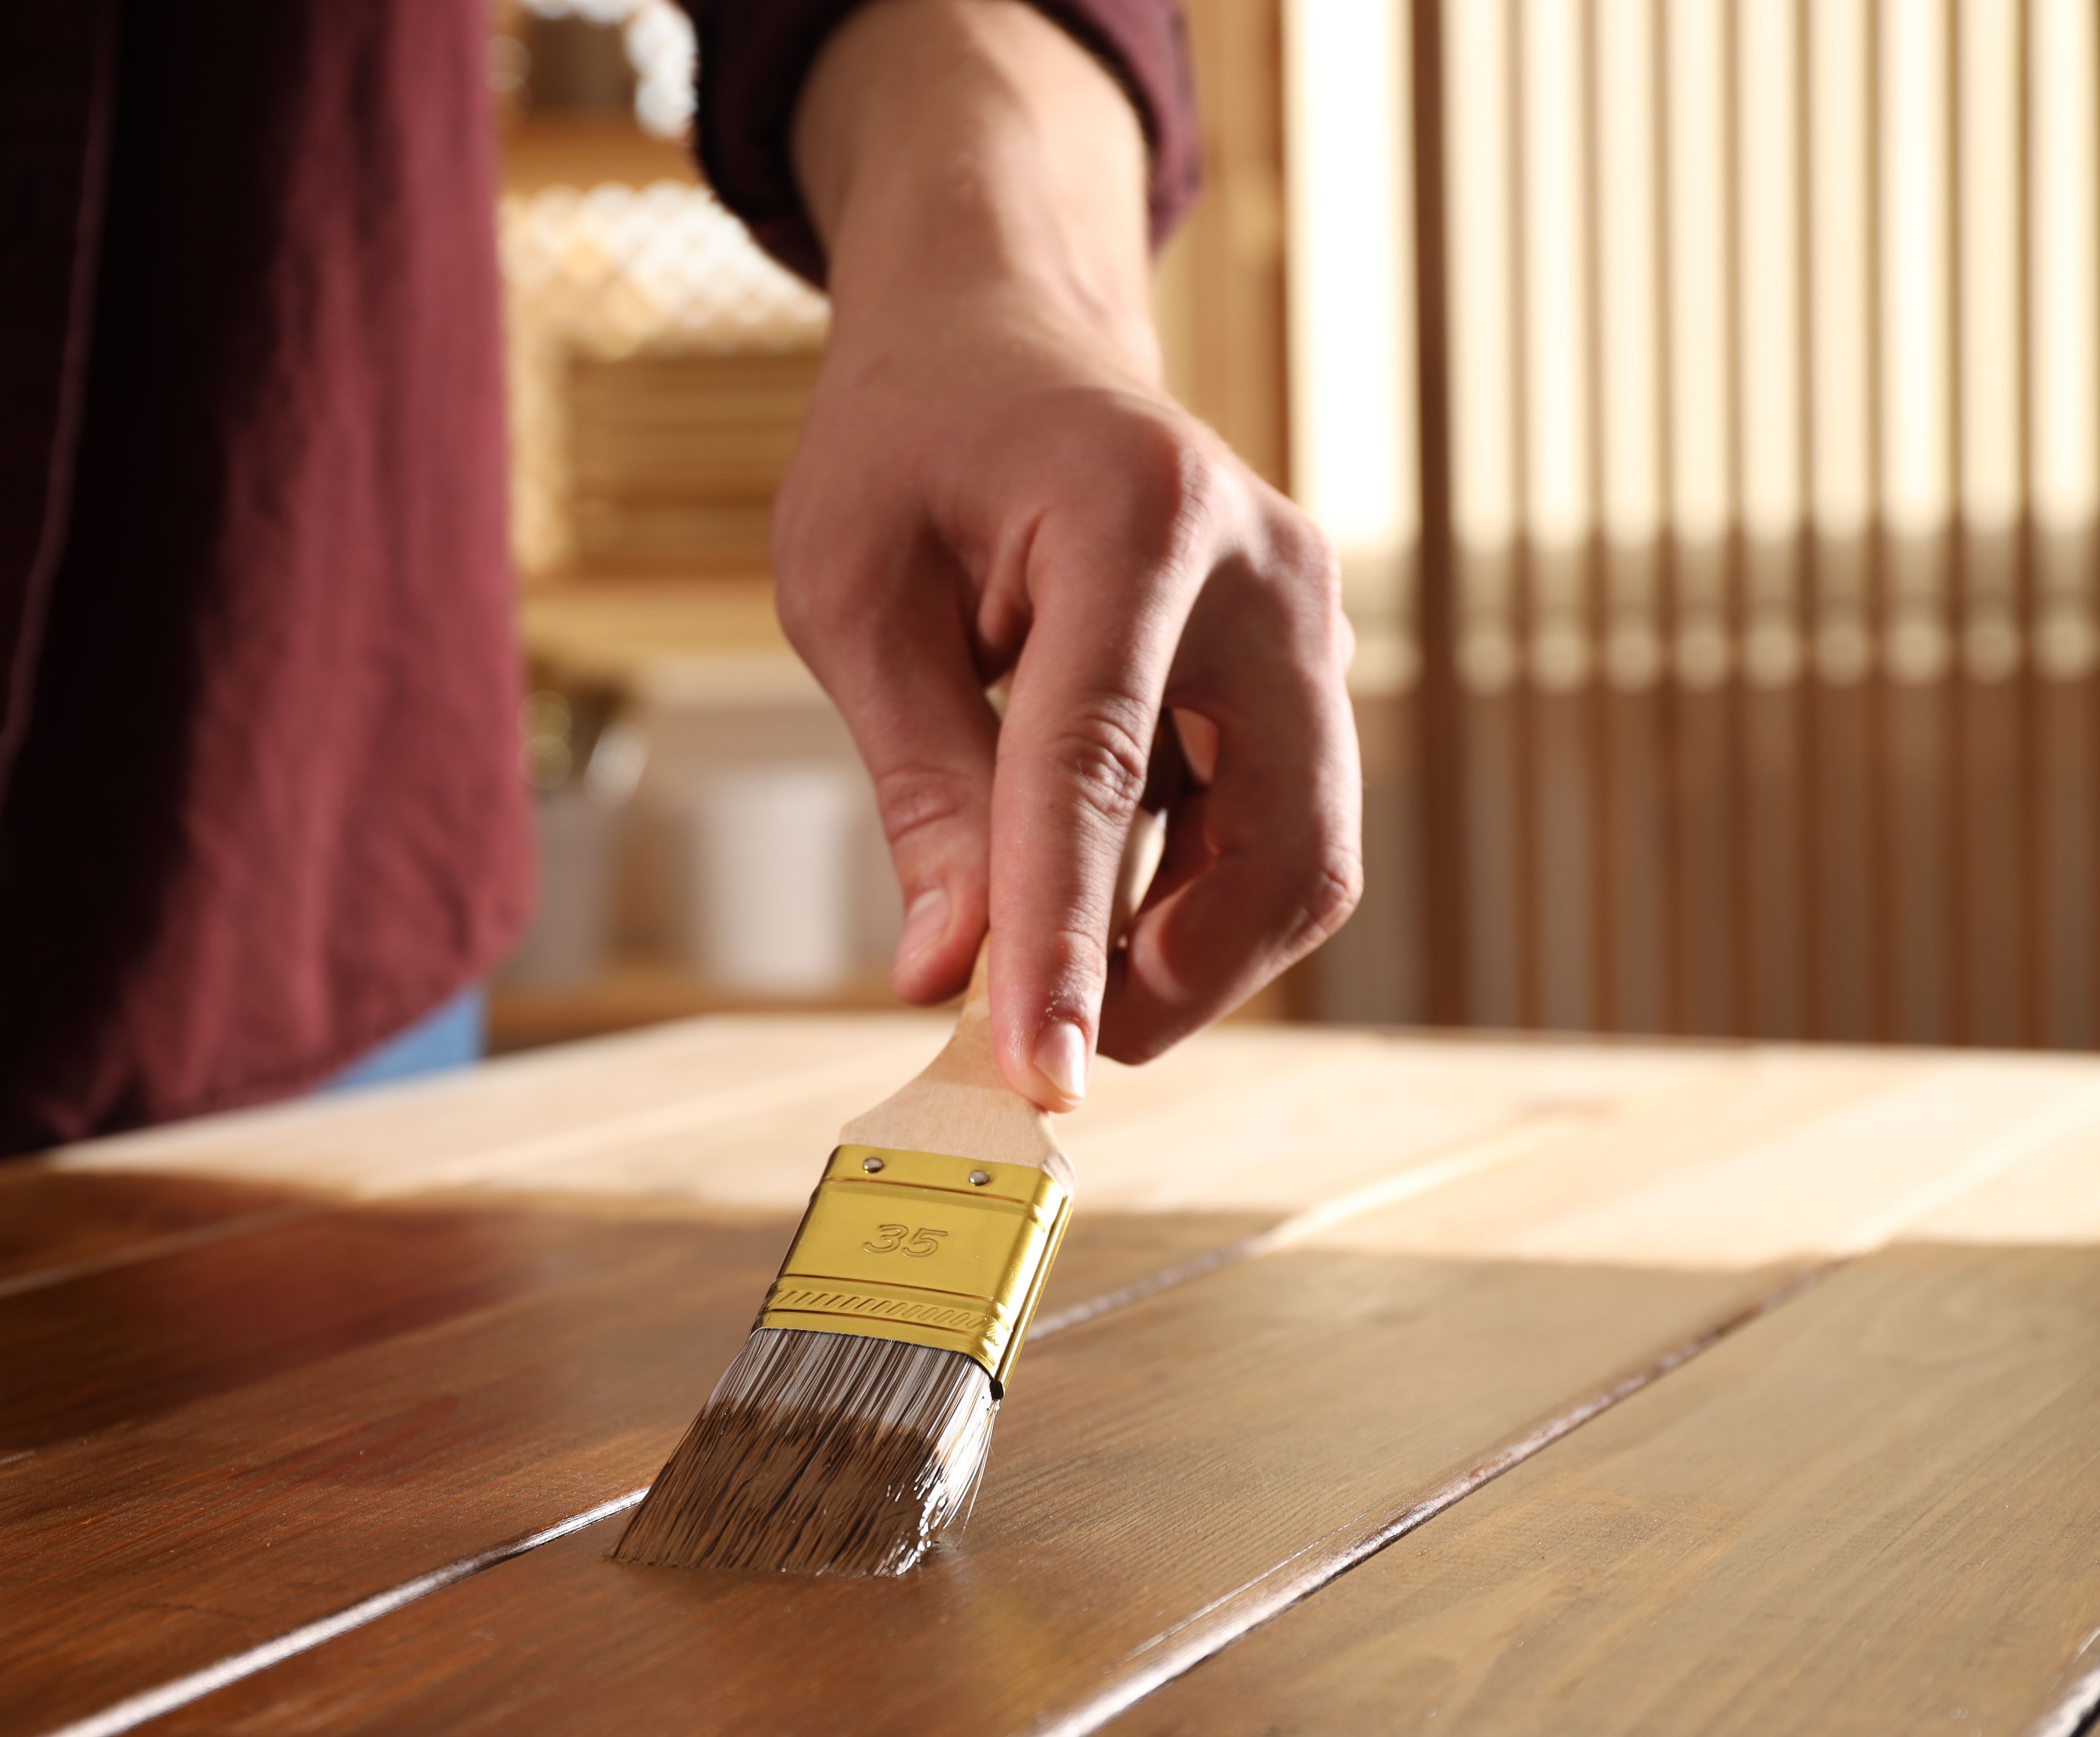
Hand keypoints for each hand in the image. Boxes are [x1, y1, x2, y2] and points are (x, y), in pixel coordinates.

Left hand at [780, 0, 1362, 1109]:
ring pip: (1302, 859)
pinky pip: (1281, 830)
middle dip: (1171, 977)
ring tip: (1063, 983)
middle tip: (1047, 1049)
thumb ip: (918, 782)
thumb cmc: (908, 445)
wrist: (1001, 344)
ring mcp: (1306, 620)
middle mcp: (1265, 567)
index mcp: (1136, 511)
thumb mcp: (853, 594)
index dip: (1066, 932)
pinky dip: (1197, 902)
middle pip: (1271, 839)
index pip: (1098, 763)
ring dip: (1192, 955)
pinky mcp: (1302, 671)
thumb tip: (944, 971)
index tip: (1040, 1068)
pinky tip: (1102, 903)